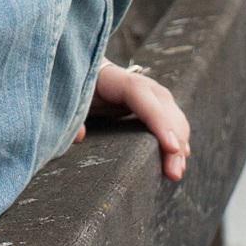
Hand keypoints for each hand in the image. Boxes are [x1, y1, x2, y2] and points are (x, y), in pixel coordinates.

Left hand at [78, 62, 190, 180]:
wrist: (78, 73)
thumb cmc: (70, 88)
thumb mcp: (65, 99)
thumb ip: (70, 115)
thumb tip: (79, 136)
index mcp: (112, 77)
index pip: (141, 94)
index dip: (158, 120)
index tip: (171, 147)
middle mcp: (136, 82)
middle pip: (163, 106)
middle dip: (174, 139)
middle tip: (174, 173)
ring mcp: (147, 92)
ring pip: (172, 113)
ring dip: (179, 142)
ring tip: (175, 173)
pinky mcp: (151, 104)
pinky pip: (170, 119)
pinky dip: (176, 138)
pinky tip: (179, 160)